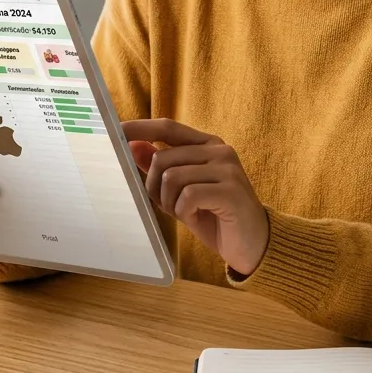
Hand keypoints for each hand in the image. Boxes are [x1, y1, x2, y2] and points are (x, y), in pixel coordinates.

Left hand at [124, 119, 269, 276]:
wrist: (255, 245)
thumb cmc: (216, 216)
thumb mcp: (183, 191)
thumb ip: (161, 167)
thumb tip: (132, 145)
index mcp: (208, 144)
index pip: (168, 127)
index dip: (141, 128)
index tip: (116, 131)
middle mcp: (220, 150)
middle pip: (163, 158)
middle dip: (154, 188)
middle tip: (168, 207)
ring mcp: (228, 168)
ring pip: (172, 178)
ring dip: (170, 203)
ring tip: (187, 214)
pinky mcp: (230, 190)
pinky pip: (187, 196)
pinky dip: (184, 213)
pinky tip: (199, 219)